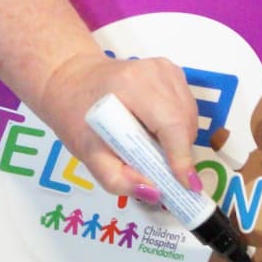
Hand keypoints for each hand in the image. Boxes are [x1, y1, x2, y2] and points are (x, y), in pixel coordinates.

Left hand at [31, 53, 201, 198]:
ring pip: (190, 117)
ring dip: (180, 142)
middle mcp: (154, 72)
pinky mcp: (171, 72)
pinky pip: (186, 108)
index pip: (170, 124)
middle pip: (184, 122)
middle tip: (163, 175)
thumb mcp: (87, 153)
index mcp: (130, 85)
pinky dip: (178, 128)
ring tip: (153, 151)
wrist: (71, 80)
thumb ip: (117, 179)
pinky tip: (155, 132)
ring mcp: (166, 68)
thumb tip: (154, 193)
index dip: (181, 157)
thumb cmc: (76, 114)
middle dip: (179, 155)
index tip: (188, 186)